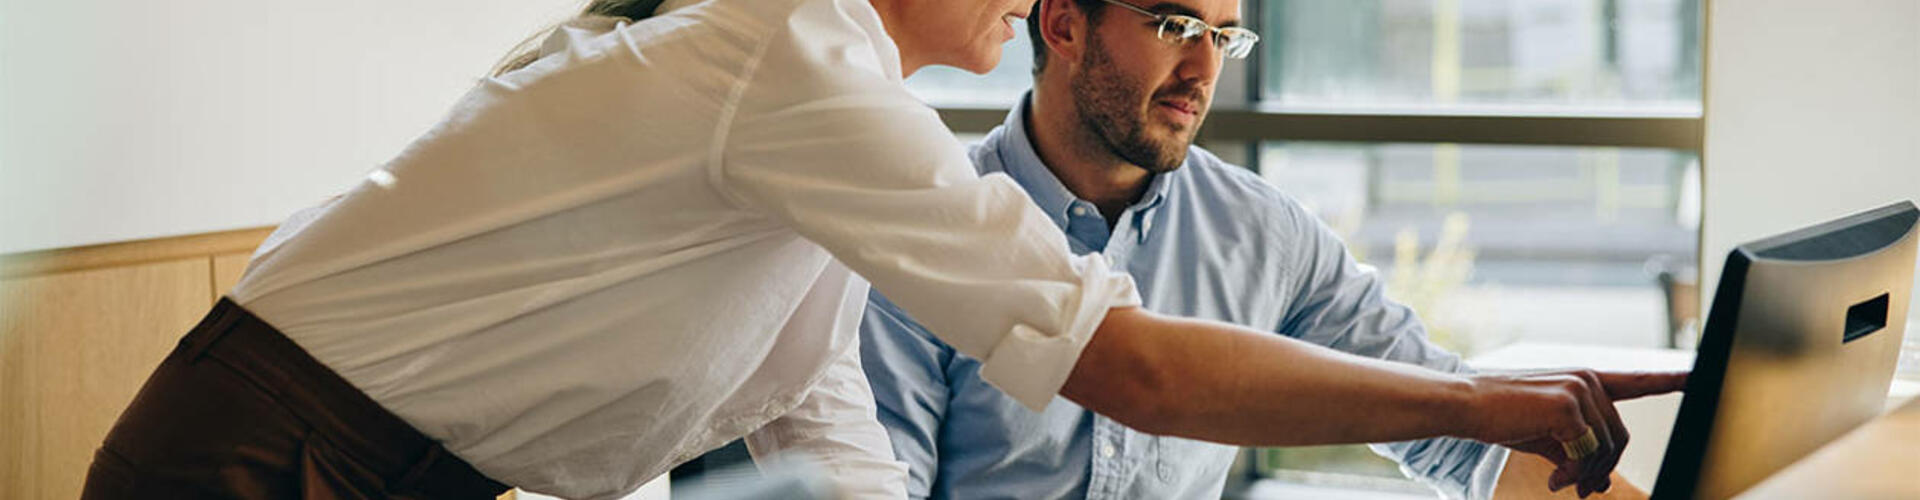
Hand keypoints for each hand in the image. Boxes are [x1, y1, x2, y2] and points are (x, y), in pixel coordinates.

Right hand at [1458, 370, 1686, 497]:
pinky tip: (1552, 479)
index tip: (1697, 377)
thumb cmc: (1502, 418)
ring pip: (1605, 449)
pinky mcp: (1568, 406)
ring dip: (1584, 475)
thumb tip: (1601, 486)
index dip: (1670, 381)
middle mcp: (1588, 380)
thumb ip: (1578, 454)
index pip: (1637, 381)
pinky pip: (1587, 453)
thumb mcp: (1546, 436)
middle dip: (1601, 470)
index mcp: (1585, 381)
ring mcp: (1580, 390)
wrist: (1466, 405)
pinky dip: (1572, 474)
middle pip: (1620, 437)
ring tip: (1559, 482)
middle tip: (1580, 491)